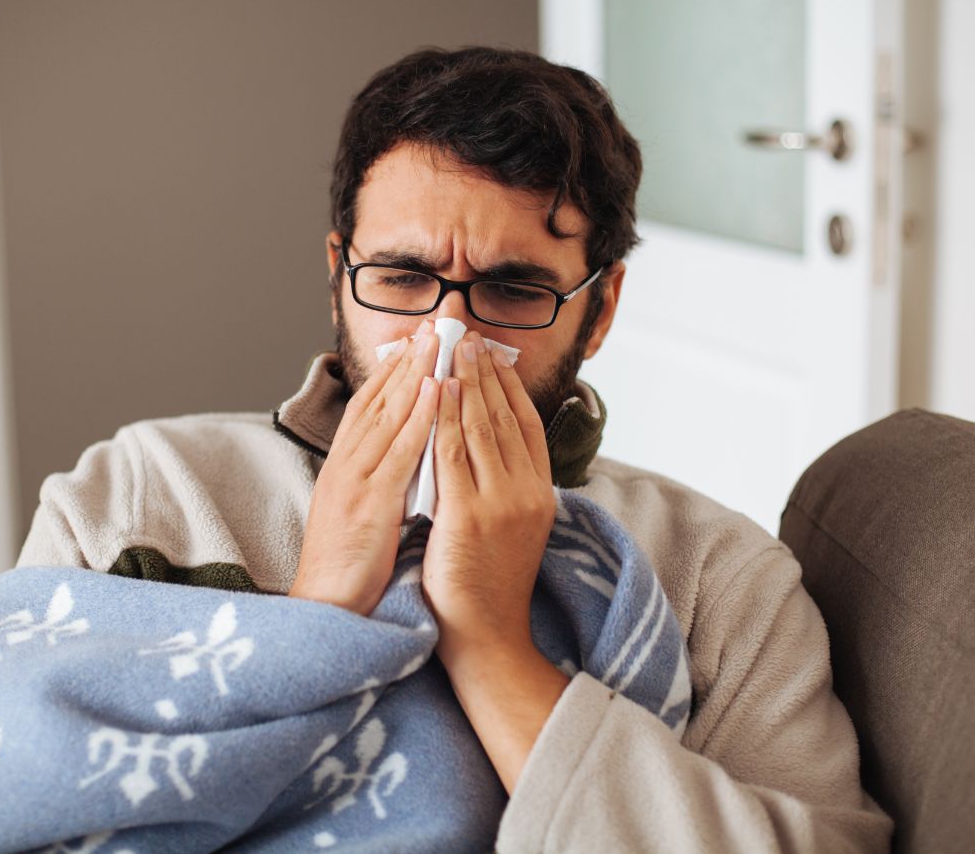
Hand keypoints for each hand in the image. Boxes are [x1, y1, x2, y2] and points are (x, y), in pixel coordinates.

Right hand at [289, 321, 439, 615]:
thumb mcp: (362, 512)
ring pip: (388, 415)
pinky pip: (399, 452)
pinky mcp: (369, 503)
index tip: (416, 341)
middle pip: (378, 399)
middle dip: (407, 359)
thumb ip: (379, 479)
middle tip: (432, 324)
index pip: (369, 405)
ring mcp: (355, 480)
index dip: (393, 370)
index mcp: (344, 466)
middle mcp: (346, 464)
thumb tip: (407, 455)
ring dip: (415, 373)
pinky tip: (438, 392)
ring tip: (439, 340)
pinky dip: (419, 417)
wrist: (324, 608)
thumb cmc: (347, 568)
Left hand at [422, 330, 556, 659]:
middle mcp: (527, 492)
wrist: (488, 637)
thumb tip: (492, 447)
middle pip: (504, 417)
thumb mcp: (513, 526)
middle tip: (468, 338)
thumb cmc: (489, 584)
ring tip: (451, 350)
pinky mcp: (469, 515)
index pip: (526, 424)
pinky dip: (443, 417)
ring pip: (480, 427)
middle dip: (484, 373)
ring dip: (464, 382)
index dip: (508, 386)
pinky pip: (452, 453)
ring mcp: (501, 502)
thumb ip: (506, 486)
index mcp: (540, 493)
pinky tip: (435, 391)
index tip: (492, 356)